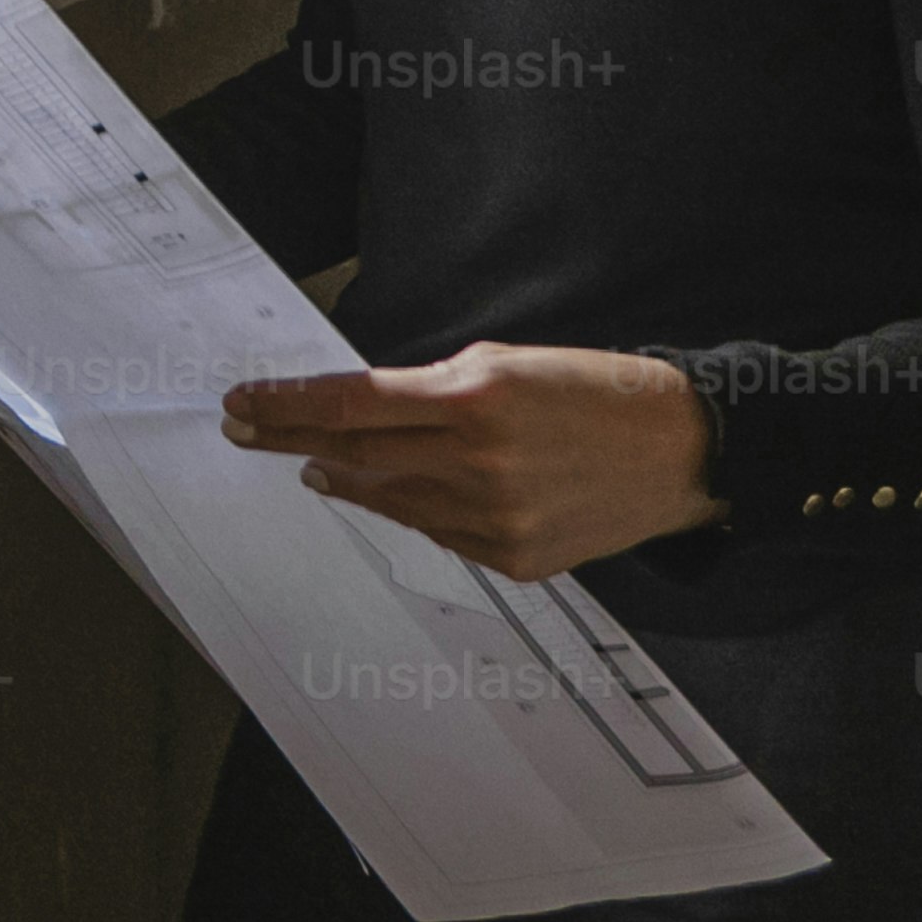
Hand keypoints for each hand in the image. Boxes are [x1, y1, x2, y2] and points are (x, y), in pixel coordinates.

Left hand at [224, 343, 724, 578]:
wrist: (678, 450)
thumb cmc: (594, 392)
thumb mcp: (506, 363)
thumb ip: (429, 390)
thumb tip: (362, 411)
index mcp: (474, 399)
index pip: (351, 403)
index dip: (287, 404)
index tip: (243, 402)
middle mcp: (477, 463)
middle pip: (355, 454)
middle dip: (292, 441)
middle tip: (247, 431)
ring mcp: (494, 519)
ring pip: (389, 501)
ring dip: (344, 479)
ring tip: (313, 464)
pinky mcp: (513, 558)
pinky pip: (438, 533)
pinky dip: (409, 508)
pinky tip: (392, 492)